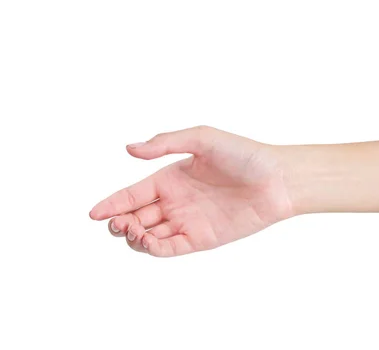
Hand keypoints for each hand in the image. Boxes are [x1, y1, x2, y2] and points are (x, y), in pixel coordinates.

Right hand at [89, 126, 293, 256]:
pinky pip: (170, 248)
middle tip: (114, 223)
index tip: (93, 213)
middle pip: (136, 217)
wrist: (277, 179)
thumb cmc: (243, 154)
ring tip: (130, 230)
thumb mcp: (202, 139)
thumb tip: (129, 148)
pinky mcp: (201, 239)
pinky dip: (153, 249)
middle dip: (119, 222)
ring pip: (149, 236)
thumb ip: (165, 143)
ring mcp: (187, 221)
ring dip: (133, 237)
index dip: (112, 203)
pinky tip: (146, 241)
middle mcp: (175, 201)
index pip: (133, 193)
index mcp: (171, 177)